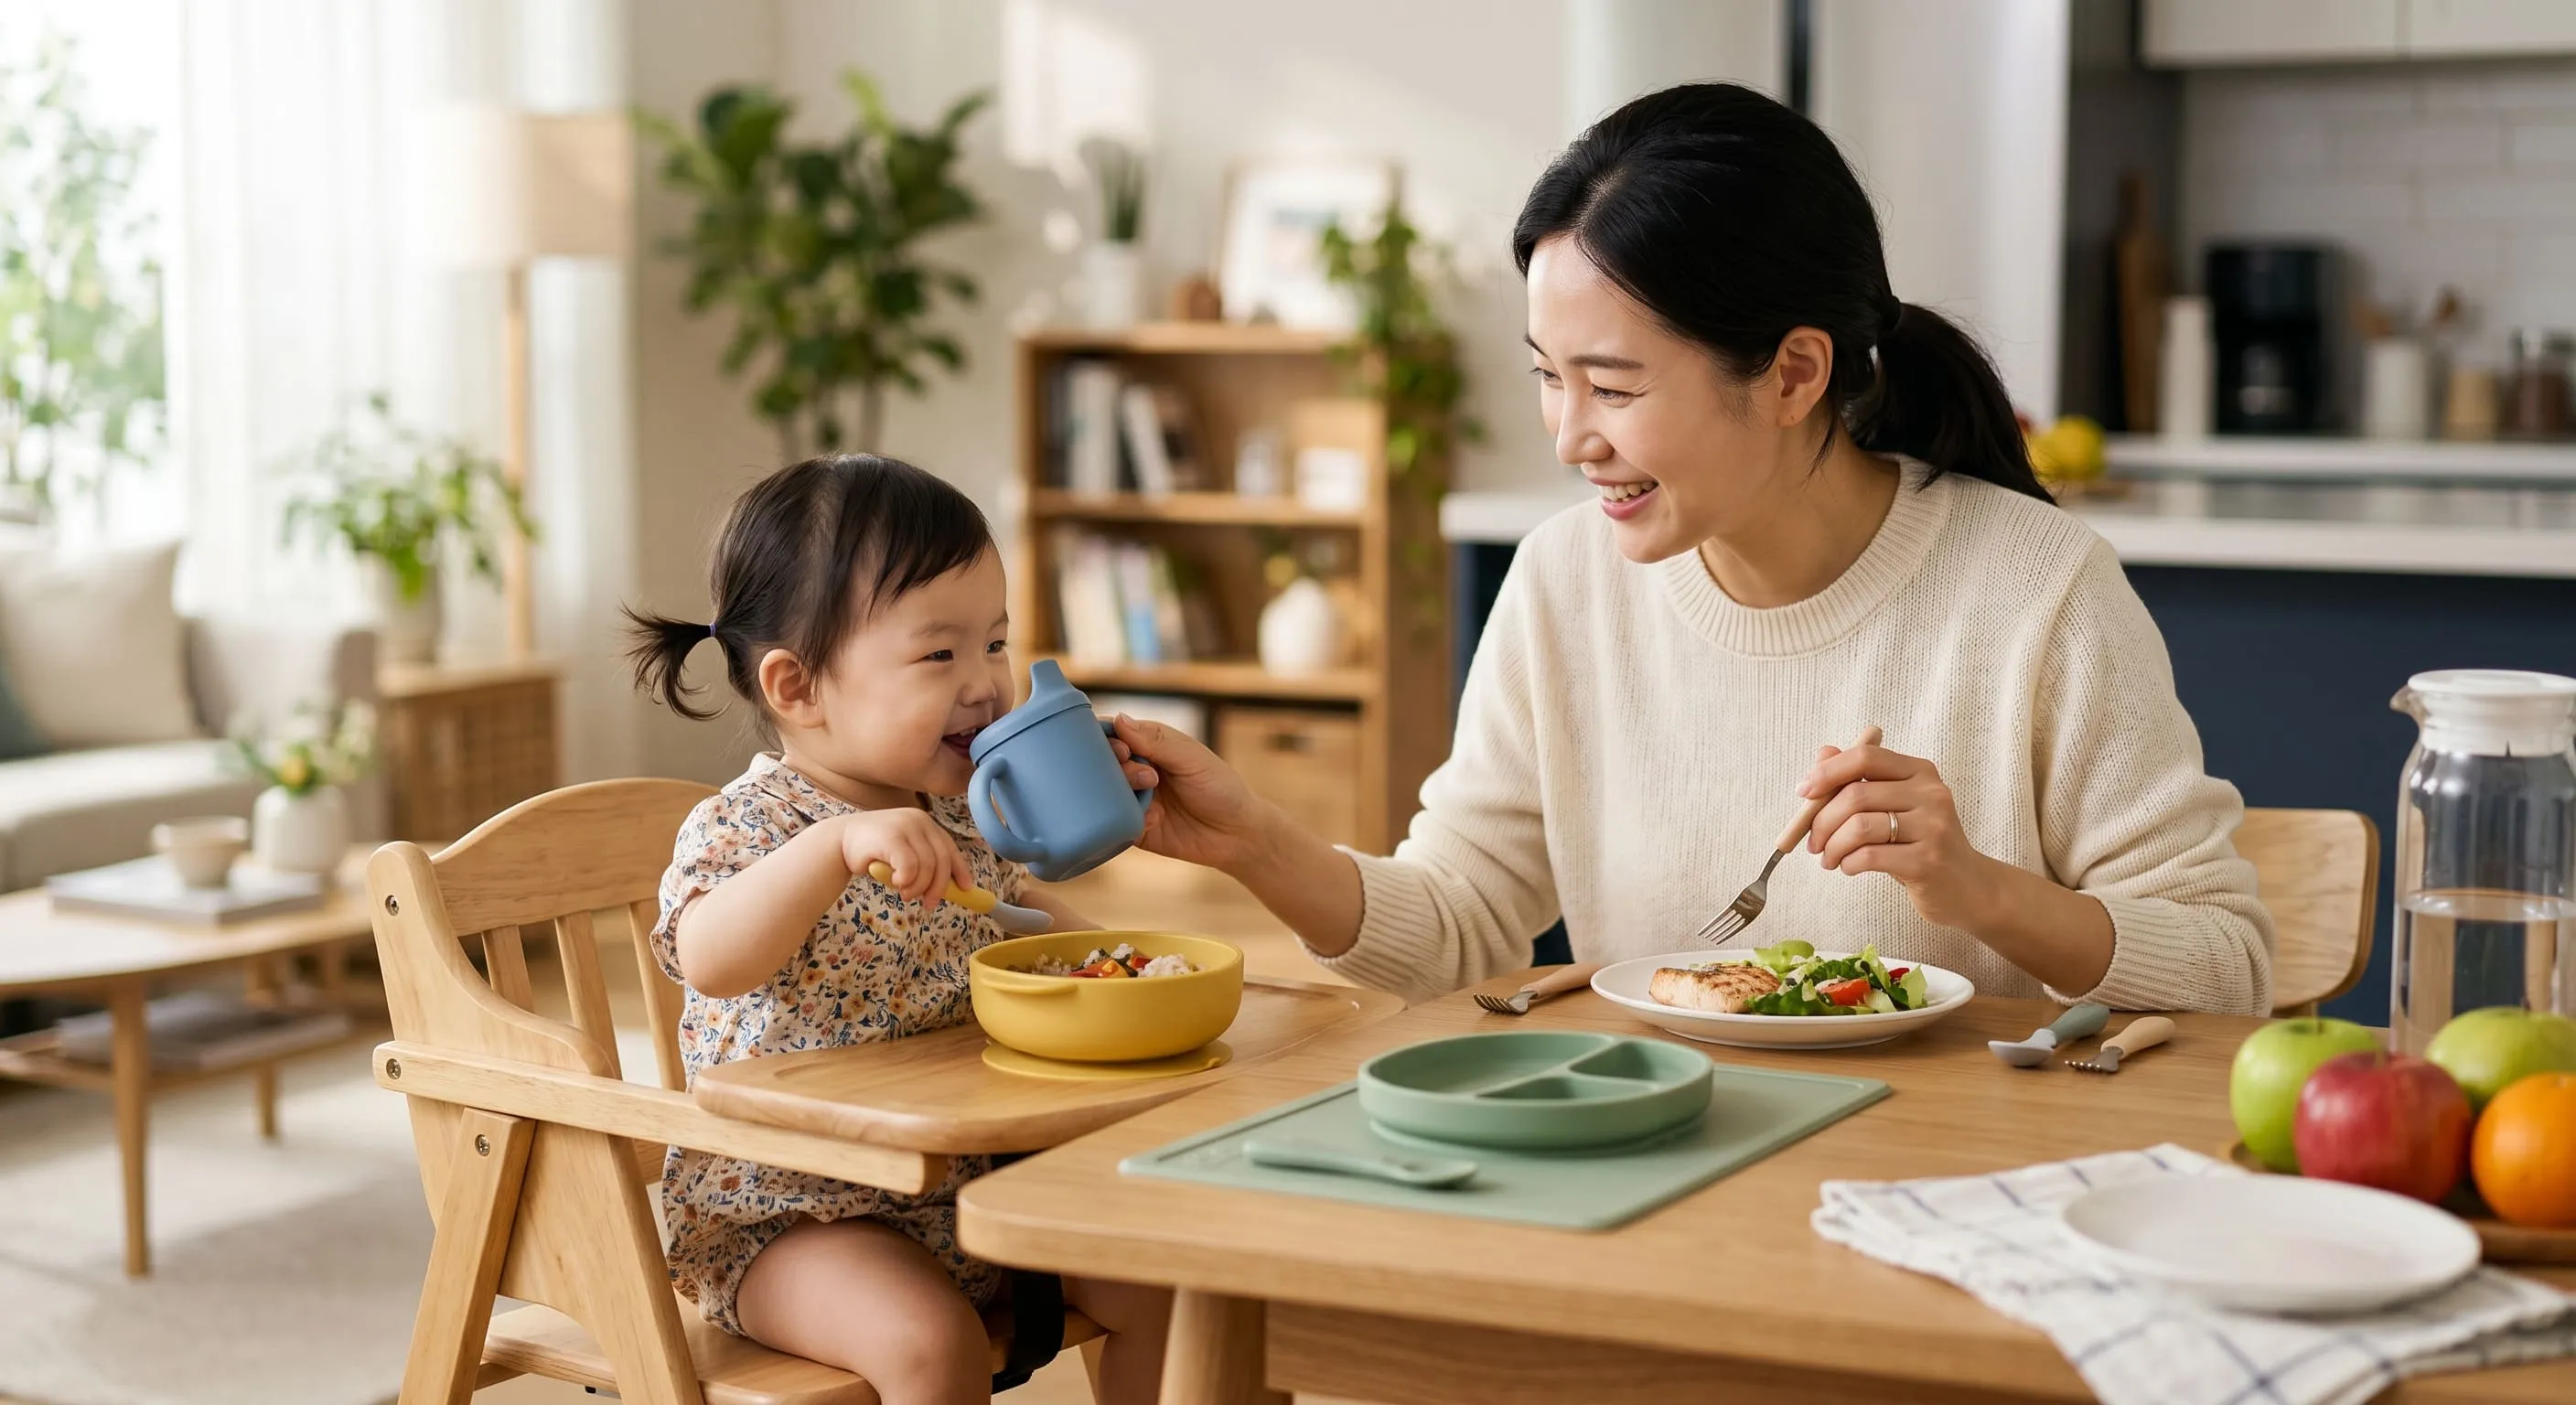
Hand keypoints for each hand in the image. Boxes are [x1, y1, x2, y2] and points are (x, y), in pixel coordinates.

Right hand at [837, 808, 973, 906]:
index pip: (949, 848)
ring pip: (927, 867)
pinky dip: (906, 881)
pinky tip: (895, 883)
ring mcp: (905, 826)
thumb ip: (924, 864)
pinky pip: (910, 867)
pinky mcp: (892, 837)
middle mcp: (919, 820)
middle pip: (942, 859)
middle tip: (929, 904)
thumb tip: (951, 889)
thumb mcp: (905, 855)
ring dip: (918, 887)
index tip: (966, 888)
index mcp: (925, 823)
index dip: (960, 870)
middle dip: (939, 887)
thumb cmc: (874, 852)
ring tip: (905, 893)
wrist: (839, 842)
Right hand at [1106, 715, 1275, 873]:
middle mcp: (1137, 771)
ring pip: (1107, 793)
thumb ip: (1157, 741)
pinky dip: (1131, 819)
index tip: (1121, 749)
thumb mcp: (1192, 758)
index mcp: (1149, 746)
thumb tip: (1119, 719)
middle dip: (1118, 767)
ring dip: (1123, 792)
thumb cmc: (1221, 787)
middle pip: (1104, 764)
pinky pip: (1117, 823)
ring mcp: (1135, 800)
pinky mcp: (1136, 828)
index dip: (1107, 739)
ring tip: (1151, 792)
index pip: (1115, 735)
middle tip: (1147, 776)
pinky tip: (1156, 819)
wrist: (1237, 833)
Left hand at [1799, 741, 2001, 931]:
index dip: (1827, 772)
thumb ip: (1859, 780)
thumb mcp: (1893, 807)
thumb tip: (1821, 754)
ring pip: (1859, 827)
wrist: (1967, 888)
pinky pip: (1870, 856)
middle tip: (1813, 843)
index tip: (1803, 792)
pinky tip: (1848, 868)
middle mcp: (1931, 794)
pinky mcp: (1928, 861)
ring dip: (1832, 846)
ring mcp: (1933, 827)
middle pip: (1855, 795)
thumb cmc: (1920, 845)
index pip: (1865, 757)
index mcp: (1920, 772)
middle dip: (1821, 821)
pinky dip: (1848, 863)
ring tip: (1829, 859)